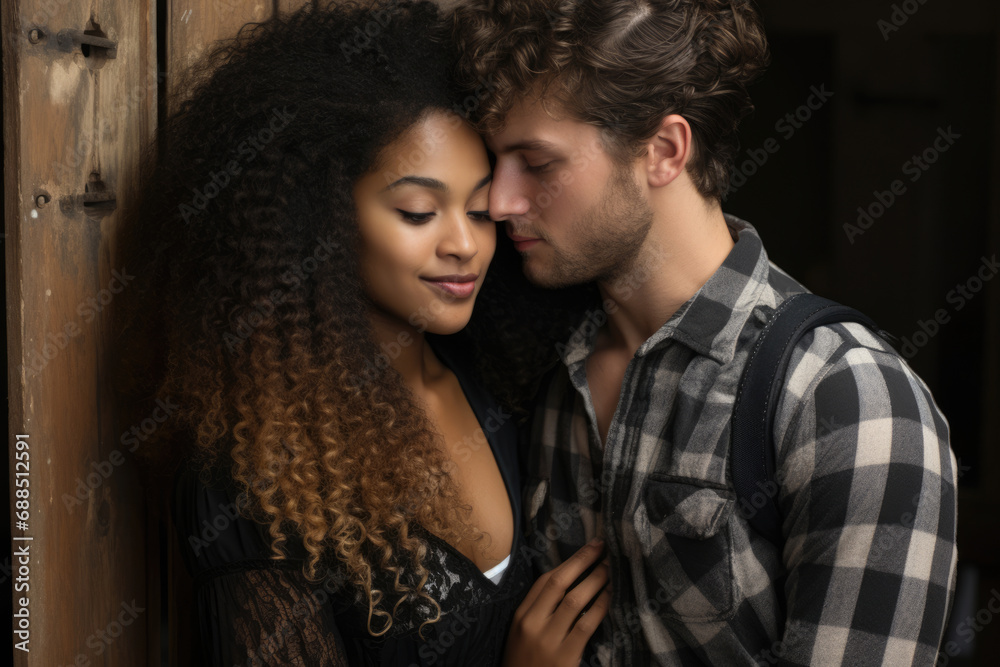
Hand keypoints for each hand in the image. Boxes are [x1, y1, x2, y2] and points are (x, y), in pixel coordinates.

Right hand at [502, 539, 610, 666]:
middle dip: (583, 561)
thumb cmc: (525, 663)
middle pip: (559, 582)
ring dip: (596, 580)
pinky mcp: (565, 655)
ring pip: (575, 600)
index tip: (587, 549)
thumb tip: (568, 584)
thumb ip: (538, 611)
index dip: (569, 562)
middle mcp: (532, 623)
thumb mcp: (522, 634)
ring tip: (611, 569)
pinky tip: (610, 597)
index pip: (544, 581)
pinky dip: (600, 607)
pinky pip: (587, 624)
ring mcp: (548, 639)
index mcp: (521, 616)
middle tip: (602, 547)